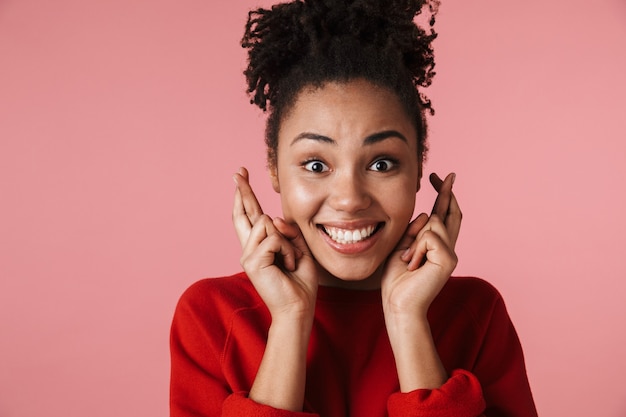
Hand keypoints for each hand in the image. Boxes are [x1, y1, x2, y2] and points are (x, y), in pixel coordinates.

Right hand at [233, 167, 318, 320]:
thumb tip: (273, 218)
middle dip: (243, 190)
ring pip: (267, 223)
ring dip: (288, 242)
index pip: (249, 215)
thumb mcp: (298, 249)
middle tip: (238, 171)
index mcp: (260, 245)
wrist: (298, 307)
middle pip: (243, 213)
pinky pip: (274, 239)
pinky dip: (288, 251)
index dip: (244, 195)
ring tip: (291, 261)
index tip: (241, 177)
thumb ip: (287, 231)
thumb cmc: (299, 281)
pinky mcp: (252, 262)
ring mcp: (248, 255)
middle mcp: (249, 248)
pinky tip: (288, 266)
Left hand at [381, 172, 461, 318]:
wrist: (398, 304)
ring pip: (433, 223)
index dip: (443, 195)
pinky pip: (429, 237)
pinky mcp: (448, 260)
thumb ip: (413, 231)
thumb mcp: (401, 248)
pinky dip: (416, 249)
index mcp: (435, 245)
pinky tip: (413, 265)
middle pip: (451, 213)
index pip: (442, 215)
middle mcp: (447, 247)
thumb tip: (425, 214)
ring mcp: (450, 254)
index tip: (439, 178)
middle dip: (447, 192)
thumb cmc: (397, 280)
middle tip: (447, 174)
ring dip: (414, 240)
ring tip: (408, 261)